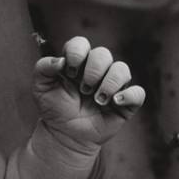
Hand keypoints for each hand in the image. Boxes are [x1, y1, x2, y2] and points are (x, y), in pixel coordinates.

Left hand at [33, 36, 145, 152]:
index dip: (77, 53)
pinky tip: (115, 102)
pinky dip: (129, 95)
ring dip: (109, 83)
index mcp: (77, 62)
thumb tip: (60, 60)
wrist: (64, 135)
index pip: (80, 43)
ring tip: (97, 100)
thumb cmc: (54, 109)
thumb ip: (43, 69)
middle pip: (103, 54)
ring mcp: (113, 85)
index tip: (69, 72)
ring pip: (122, 69)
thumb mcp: (41, 88)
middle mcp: (97, 70)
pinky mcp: (125, 102)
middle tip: (83, 90)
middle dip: (93, 71)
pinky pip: (138, 92)